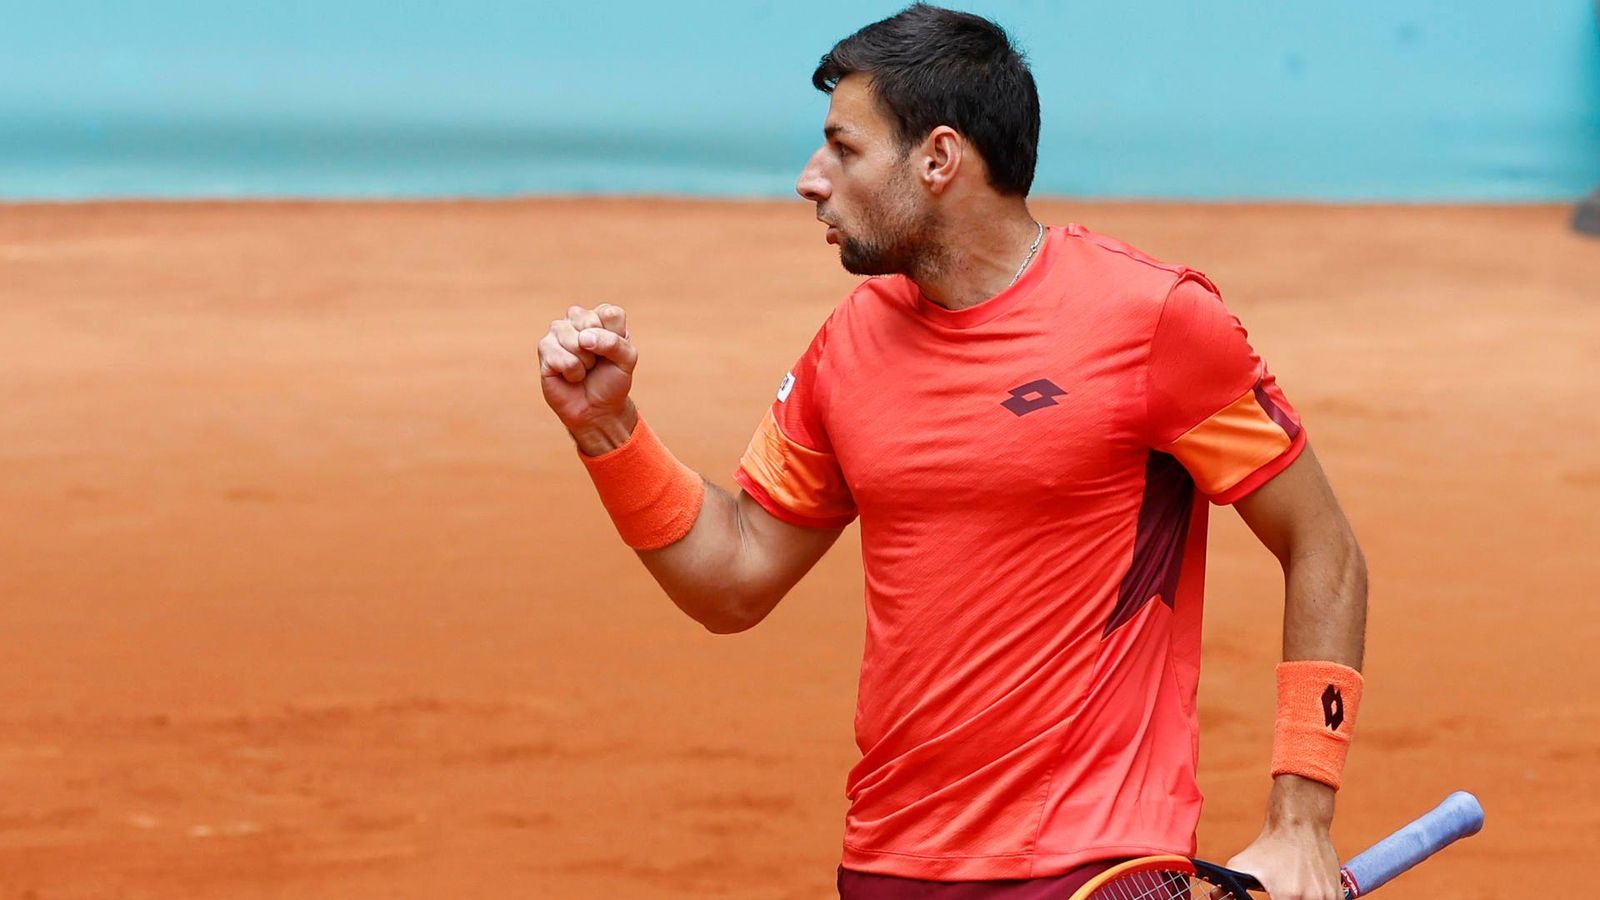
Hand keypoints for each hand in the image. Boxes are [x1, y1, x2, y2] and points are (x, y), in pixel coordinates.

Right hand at [537, 303, 638, 453]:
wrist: (596, 408)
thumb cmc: (611, 380)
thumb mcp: (626, 360)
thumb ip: (614, 342)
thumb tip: (583, 338)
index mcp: (599, 316)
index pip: (610, 314)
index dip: (615, 338)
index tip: (613, 353)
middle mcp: (577, 318)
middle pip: (590, 322)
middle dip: (599, 350)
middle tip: (596, 362)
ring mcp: (558, 332)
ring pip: (575, 340)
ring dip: (585, 363)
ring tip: (583, 369)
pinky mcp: (544, 348)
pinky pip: (563, 358)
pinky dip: (572, 373)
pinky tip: (571, 375)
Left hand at [1224, 775, 1341, 899]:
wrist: (1301, 823)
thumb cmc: (1270, 845)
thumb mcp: (1243, 864)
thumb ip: (1226, 885)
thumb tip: (1214, 897)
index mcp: (1287, 897)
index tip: (1269, 898)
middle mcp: (1311, 899)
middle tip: (1279, 895)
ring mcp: (1328, 897)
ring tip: (1291, 892)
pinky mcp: (1338, 893)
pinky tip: (1305, 894)